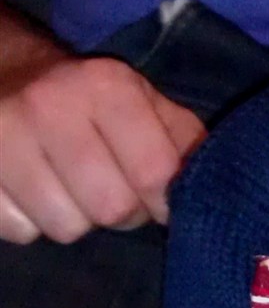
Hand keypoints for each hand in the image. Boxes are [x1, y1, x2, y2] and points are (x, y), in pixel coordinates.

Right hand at [1, 54, 205, 243]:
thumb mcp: (144, 100)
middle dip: (123, 213)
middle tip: (116, 194)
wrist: (4, 75)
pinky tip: (36, 192)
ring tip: (75, 190)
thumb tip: (210, 183)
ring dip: (78, 219)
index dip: (165, 201)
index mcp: (106, 87)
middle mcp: (51, 107)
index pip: (154, 172)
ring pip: (65, 227)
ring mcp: (2, 139)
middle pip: (110, 208)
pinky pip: (21, 232)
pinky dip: (34, 223)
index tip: (163, 202)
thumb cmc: (89, 97)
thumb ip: (183, 137)